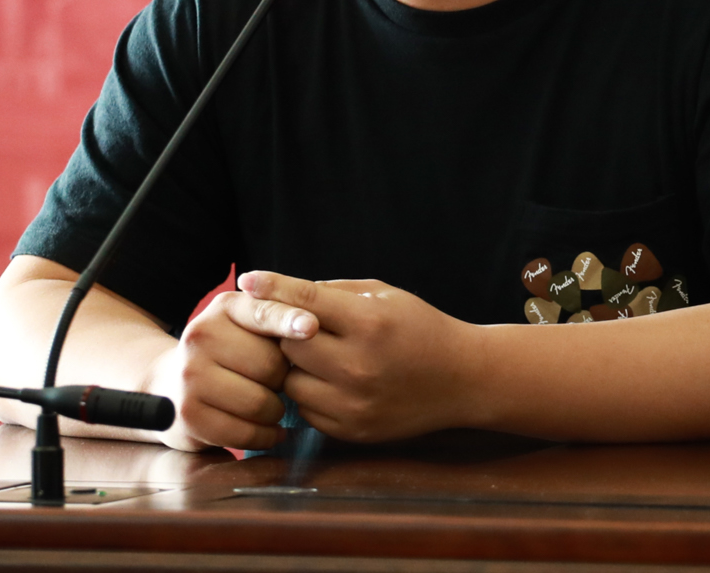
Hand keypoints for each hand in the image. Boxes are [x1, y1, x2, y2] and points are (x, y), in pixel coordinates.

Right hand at [145, 287, 316, 451]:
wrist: (171, 384)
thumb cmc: (228, 353)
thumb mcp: (247, 323)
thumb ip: (278, 316)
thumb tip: (313, 325)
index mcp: (224, 307)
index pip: (263, 311)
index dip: (288, 320)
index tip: (312, 327)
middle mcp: (201, 336)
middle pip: (270, 365)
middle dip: (284, 379)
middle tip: (277, 383)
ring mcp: (191, 376)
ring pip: (259, 402)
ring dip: (276, 411)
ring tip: (272, 406)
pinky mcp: (189, 414)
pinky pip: (244, 432)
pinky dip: (265, 436)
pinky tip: (268, 430)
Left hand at [238, 271, 478, 443]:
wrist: (462, 380)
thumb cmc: (419, 328)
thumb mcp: (383, 295)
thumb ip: (333, 292)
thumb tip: (280, 293)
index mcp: (369, 323)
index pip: (305, 302)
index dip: (272, 288)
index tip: (246, 279)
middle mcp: (359, 365)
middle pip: (289, 344)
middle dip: (286, 332)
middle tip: (294, 326)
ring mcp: (354, 403)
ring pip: (290, 381)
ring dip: (294, 366)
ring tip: (315, 356)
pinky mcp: (351, 430)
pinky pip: (305, 409)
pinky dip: (308, 393)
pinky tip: (328, 381)